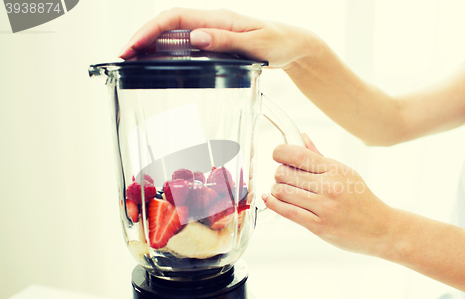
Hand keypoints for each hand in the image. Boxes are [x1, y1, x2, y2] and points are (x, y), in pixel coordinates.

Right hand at [118, 8, 320, 68]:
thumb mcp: (254, 43)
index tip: (131, 47)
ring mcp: (210, 33)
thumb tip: (194, 38)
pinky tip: (157, 63)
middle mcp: (209, 23)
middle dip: (142, 38)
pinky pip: (184, 45)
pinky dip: (167, 52)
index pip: (173, 18)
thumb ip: (225, 41)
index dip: (149, 31)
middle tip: (123, 58)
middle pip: (167, 25)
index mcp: (216, 18)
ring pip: (172, 35)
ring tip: (132, 62)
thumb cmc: (278, 42)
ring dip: (150, 46)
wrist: (292, 46)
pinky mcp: (214, 43)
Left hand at [263, 134, 395, 256]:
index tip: (277, 155)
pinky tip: (270, 199)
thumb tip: (302, 137)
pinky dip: (273, 204)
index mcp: (335, 169)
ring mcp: (324, 206)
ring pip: (282, 191)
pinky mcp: (318, 225)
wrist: (380, 228)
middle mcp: (329, 186)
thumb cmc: (362, 199)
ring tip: (282, 191)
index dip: (280, 152)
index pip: (297, 154)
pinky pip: (287, 211)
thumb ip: (319, 156)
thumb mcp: (345, 172)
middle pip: (284, 173)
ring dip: (276, 190)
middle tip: (283, 177)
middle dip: (278, 174)